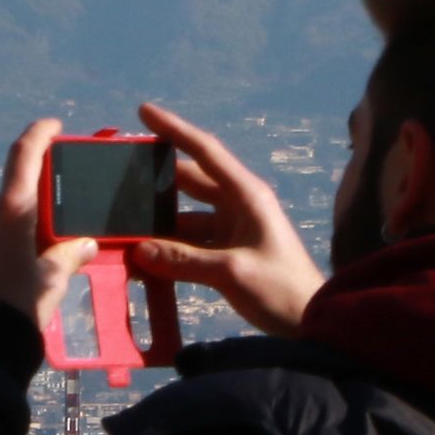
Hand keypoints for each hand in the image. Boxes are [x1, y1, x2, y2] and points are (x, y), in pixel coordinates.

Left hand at [0, 119, 93, 326]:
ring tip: (9, 275)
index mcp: (10, 210)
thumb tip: (84, 244)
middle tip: (36, 249)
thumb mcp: (50, 282)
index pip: (25, 155)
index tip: (52, 126)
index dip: (40, 134)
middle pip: (7, 202)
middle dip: (22, 219)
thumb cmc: (16, 309)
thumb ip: (68, 256)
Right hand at [127, 101, 324, 337]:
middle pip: (191, 182)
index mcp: (247, 196)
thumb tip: (140, 250)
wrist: (313, 323)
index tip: (145, 111)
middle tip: (120, 177)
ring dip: (161, 222)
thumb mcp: (232, 271)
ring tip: (124, 222)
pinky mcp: (230, 253)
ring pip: (187, 216)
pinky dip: (170, 248)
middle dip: (158, 180)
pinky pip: (192, 243)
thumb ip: (184, 260)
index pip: (206, 152)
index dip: (175, 130)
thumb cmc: (281, 289)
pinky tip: (145, 256)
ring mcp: (235, 229)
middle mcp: (240, 205)